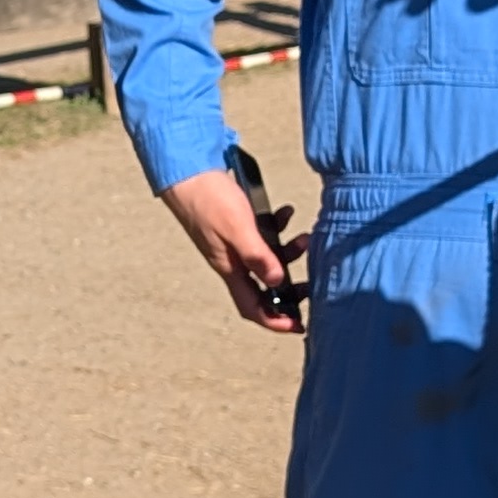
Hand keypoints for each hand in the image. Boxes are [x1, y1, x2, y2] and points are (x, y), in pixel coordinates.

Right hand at [165, 164, 304, 333]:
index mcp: (230, 269)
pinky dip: (277, 227)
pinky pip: (263, 234)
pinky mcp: (237, 224)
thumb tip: (278, 282)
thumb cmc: (208, 199)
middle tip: (311, 285)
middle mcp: (233, 260)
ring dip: (289, 253)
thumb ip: (259, 256)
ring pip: (268, 258)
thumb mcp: (238, 229)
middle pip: (264, 286)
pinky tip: (285, 213)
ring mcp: (234, 242)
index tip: (298, 325)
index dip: (275, 321)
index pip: (253, 307)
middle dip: (290, 288)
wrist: (186, 171)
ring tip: (305, 238)